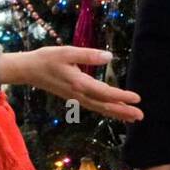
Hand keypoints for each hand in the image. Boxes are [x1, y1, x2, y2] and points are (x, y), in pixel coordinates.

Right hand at [0, 47, 143, 122]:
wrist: (28, 70)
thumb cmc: (46, 58)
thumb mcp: (67, 52)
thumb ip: (88, 55)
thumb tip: (109, 57)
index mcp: (79, 83)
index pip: (105, 92)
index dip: (122, 96)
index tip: (137, 98)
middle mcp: (79, 94)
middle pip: (104, 106)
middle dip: (123, 111)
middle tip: (141, 116)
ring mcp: (76, 98)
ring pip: (100, 108)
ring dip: (116, 113)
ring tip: (133, 118)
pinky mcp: (74, 97)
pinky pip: (94, 106)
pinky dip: (106, 110)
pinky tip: (114, 111)